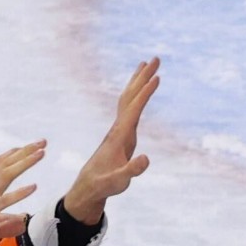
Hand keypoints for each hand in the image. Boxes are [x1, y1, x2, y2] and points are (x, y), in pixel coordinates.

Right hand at [0, 141, 43, 245]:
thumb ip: (4, 219)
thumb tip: (21, 221)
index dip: (16, 154)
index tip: (32, 147)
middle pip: (5, 164)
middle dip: (24, 151)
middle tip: (43, 141)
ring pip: (5, 176)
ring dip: (25, 163)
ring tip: (41, 153)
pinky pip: (3, 201)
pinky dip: (19, 193)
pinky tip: (34, 187)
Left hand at [63, 58, 158, 224]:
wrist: (88, 187)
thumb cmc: (104, 185)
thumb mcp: (119, 181)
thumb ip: (132, 170)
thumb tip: (147, 159)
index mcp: (120, 136)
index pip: (134, 109)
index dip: (145, 93)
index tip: (156, 77)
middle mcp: (119, 128)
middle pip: (131, 96)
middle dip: (143, 77)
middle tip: (156, 58)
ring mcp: (119, 129)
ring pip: (128, 99)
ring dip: (138, 81)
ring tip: (146, 64)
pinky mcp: (120, 134)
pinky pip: (128, 107)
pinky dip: (135, 94)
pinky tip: (139, 90)